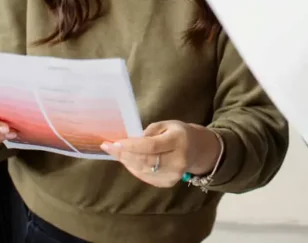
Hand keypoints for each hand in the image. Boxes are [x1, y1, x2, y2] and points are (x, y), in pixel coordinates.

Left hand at [102, 121, 220, 187]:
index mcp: (178, 141)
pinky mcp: (167, 183)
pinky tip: (127, 160)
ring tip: (115, 152)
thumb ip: (150, 131)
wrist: (198, 151)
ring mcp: (173, 175)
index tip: (115, 142)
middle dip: (124, 154)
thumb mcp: (168, 125)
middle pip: (145, 160)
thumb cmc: (180, 134)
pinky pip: (145, 177)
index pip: (151, 146)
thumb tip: (130, 141)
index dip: (131, 145)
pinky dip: (133, 168)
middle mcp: (177, 161)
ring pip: (143, 170)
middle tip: (109, 147)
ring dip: (126, 161)